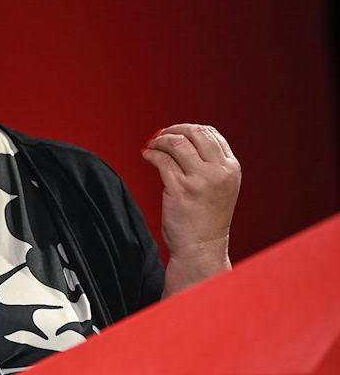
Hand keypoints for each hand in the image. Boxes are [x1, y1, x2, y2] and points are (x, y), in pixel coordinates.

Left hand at [142, 124, 240, 290]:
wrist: (201, 249)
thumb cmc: (206, 220)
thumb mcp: (219, 186)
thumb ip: (209, 164)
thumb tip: (184, 139)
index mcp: (231, 168)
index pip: (210, 134)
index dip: (188, 129)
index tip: (174, 133)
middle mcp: (219, 171)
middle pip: (194, 133)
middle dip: (173, 130)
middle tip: (159, 136)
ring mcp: (200, 180)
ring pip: (176, 143)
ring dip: (159, 141)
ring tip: (151, 146)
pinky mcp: (180, 189)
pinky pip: (162, 160)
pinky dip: (151, 154)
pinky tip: (147, 156)